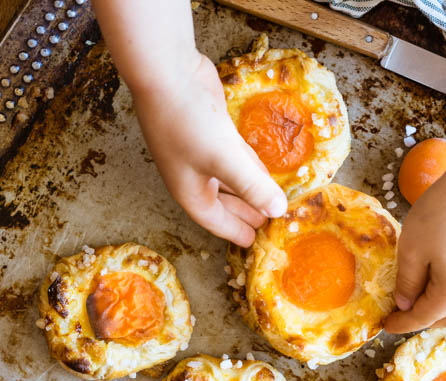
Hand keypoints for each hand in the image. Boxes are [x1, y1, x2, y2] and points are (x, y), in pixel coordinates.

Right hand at [131, 52, 286, 246]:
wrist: (166, 72)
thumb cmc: (188, 122)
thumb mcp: (225, 159)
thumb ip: (254, 186)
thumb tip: (279, 211)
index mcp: (190, 191)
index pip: (217, 221)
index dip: (236, 232)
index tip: (254, 243)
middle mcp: (193, 175)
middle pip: (223, 203)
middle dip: (243, 213)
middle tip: (266, 224)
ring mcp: (200, 151)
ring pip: (229, 179)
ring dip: (248, 190)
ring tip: (268, 200)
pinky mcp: (211, 129)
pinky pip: (233, 157)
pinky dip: (247, 165)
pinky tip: (262, 168)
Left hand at [384, 160, 445, 332]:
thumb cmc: (443, 212)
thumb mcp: (412, 248)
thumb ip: (407, 281)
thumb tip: (404, 303)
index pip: (424, 318)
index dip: (402, 324)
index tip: (386, 325)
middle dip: (423, 318)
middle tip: (400, 311)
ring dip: (440, 306)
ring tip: (417, 294)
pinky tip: (439, 277)